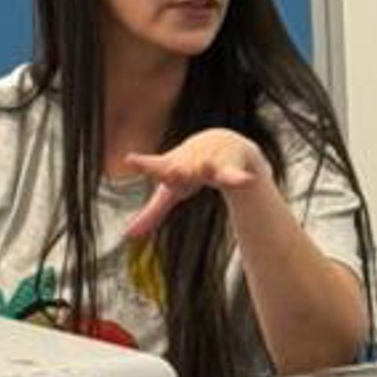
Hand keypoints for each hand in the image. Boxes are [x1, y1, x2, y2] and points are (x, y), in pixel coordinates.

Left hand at [123, 129, 270, 240]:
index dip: (143, 164)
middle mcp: (189, 164)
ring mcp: (210, 163)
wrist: (221, 141)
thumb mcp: (170, 191)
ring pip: (209, 167)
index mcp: (172, 168)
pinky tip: (248, 180)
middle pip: (182, 169)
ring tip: (207, 166)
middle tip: (172, 173)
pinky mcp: (230, 167)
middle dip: (177, 172)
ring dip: (207, 168)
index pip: (155, 166)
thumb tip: (128, 235)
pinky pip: (235, 175)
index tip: (130, 159)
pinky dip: (240, 178)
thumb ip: (151, 213)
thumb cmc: (188, 169)